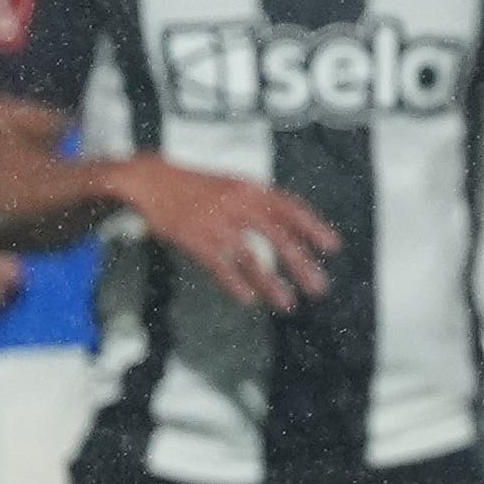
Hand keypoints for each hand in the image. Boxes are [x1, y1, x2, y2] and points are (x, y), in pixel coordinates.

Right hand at [122, 163, 341, 312]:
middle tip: (319, 287)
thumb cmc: (198, 187)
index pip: (290, 207)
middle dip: (300, 263)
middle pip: (277, 235)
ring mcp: (216, 222)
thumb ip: (263, 204)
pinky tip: (249, 298)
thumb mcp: (235, 185)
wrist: (151, 179)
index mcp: (250, 188)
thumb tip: (295, 228)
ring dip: (271, 283)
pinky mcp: (195, 238)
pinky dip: (235, 283)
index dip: (312, 227)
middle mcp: (237, 203)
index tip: (332, 247)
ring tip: (287, 304)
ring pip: (251, 256)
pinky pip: (220, 265)